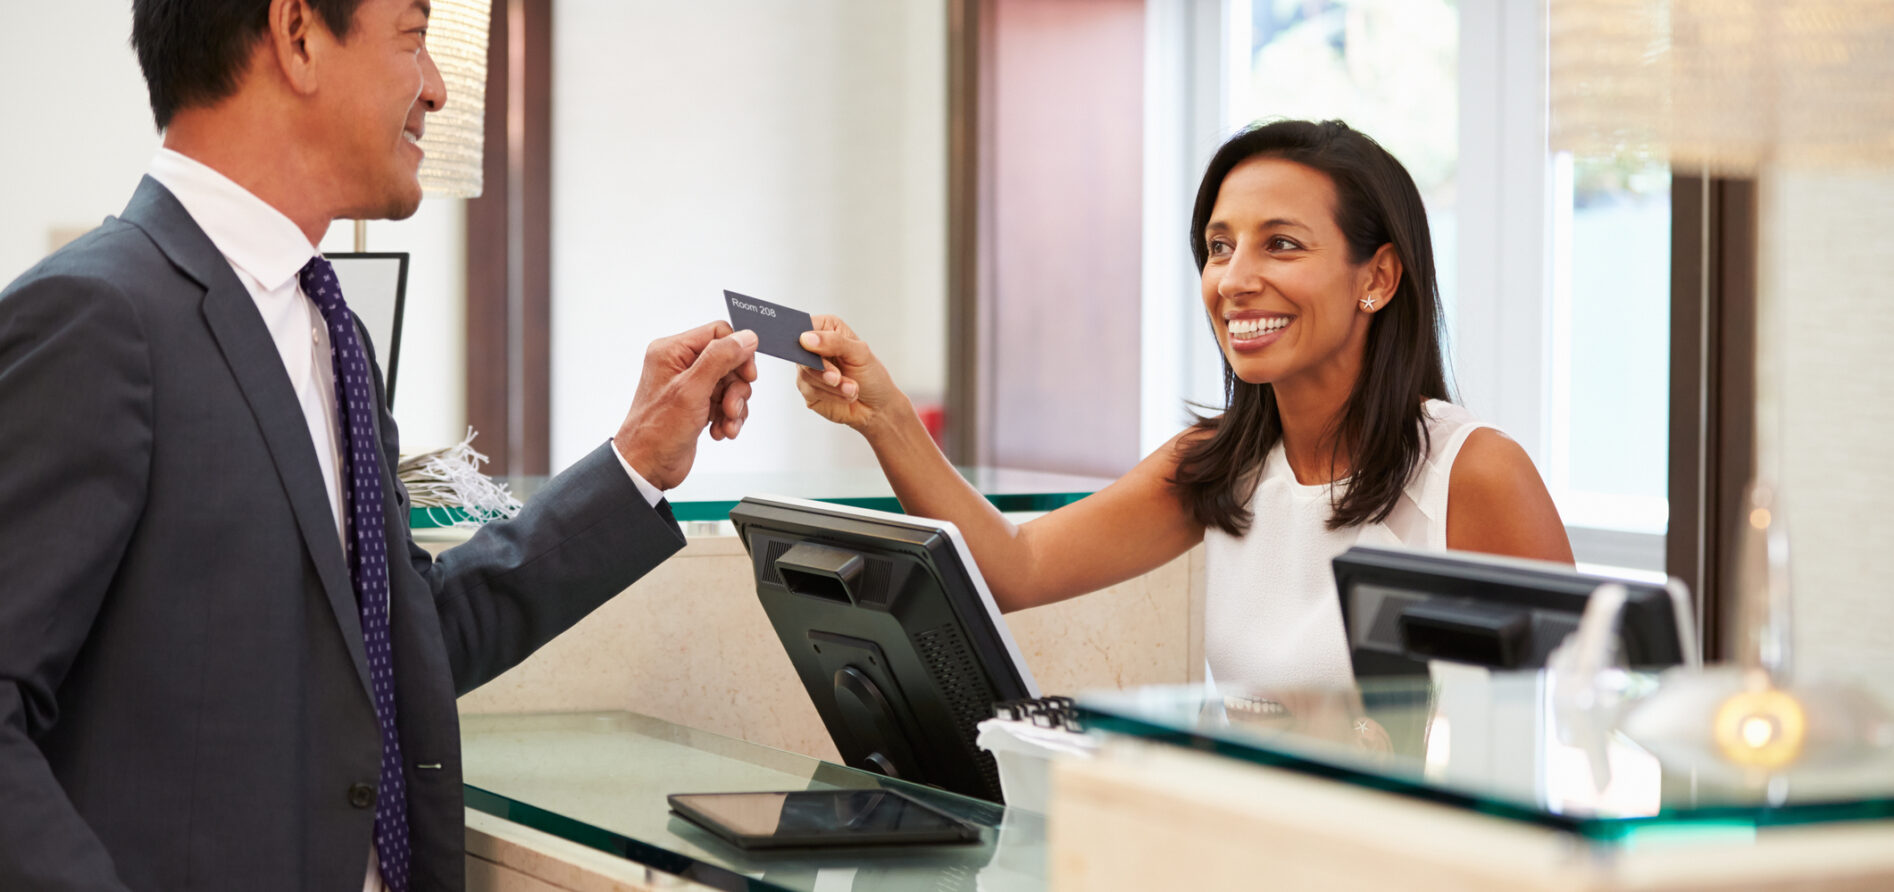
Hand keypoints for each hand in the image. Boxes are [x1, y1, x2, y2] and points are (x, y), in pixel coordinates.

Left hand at [613, 321, 757, 489]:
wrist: (647, 467)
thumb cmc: (656, 431)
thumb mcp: (692, 389)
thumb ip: (720, 358)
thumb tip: (745, 338)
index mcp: (672, 351)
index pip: (718, 334)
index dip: (738, 353)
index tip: (747, 374)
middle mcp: (680, 365)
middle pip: (728, 361)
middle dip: (737, 387)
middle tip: (732, 407)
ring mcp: (689, 386)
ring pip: (730, 384)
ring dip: (734, 406)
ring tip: (726, 423)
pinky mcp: (696, 405)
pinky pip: (725, 402)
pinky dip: (728, 418)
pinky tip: (720, 430)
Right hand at [795, 315, 906, 434]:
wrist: (877, 407)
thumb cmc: (871, 376)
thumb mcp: (860, 353)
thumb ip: (835, 342)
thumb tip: (807, 339)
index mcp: (827, 330)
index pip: (806, 326)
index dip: (805, 336)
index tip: (809, 345)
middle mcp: (814, 350)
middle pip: (801, 352)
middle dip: (821, 367)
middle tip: (836, 377)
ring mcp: (810, 371)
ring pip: (806, 373)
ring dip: (832, 384)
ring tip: (852, 388)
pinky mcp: (809, 391)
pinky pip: (812, 390)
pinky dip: (832, 394)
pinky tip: (847, 395)